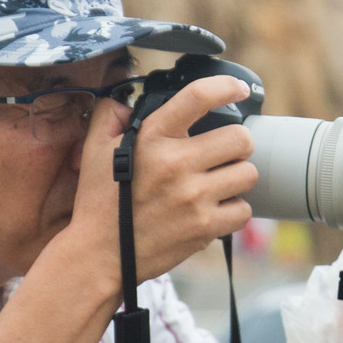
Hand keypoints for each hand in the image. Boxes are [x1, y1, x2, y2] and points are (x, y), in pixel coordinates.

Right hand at [47, 76, 257, 290]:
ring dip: (238, 178)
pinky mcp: (204, 227)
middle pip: (241, 139)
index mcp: (152, 137)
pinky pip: (244, 210)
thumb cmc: (99, 202)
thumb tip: (127, 101)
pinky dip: (234, 211)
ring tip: (219, 183)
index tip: (238, 90)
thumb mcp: (94, 150)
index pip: (197, 97)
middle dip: (237, 144)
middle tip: (225, 153)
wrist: (99, 255)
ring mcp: (193, 197)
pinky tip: (215, 210)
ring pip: (248, 174)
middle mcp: (176, 163)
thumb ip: (110, 116)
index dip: (226, 87)